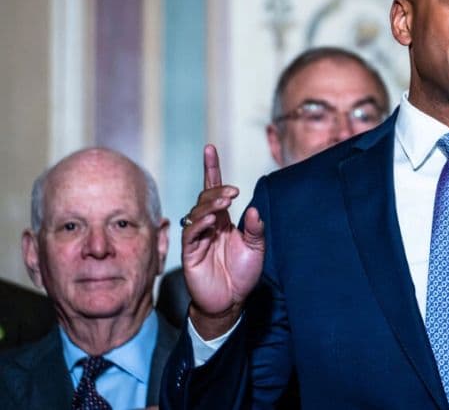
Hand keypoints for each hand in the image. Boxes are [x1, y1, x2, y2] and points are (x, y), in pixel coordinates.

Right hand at [182, 144, 264, 338]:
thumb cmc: (242, 274)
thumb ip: (256, 229)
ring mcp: (198, 238)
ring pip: (196, 212)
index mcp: (224, 220)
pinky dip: (200, 224)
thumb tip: (255, 209)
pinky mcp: (190, 253)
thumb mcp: (256, 248)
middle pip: (205, 198)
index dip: (211, 168)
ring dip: (210, 205)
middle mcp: (209, 225)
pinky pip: (191, 234)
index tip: (210, 148)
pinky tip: (211, 221)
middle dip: (217, 190)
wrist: (231, 301)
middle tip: (233, 193)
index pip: (215, 189)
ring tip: (224, 203)